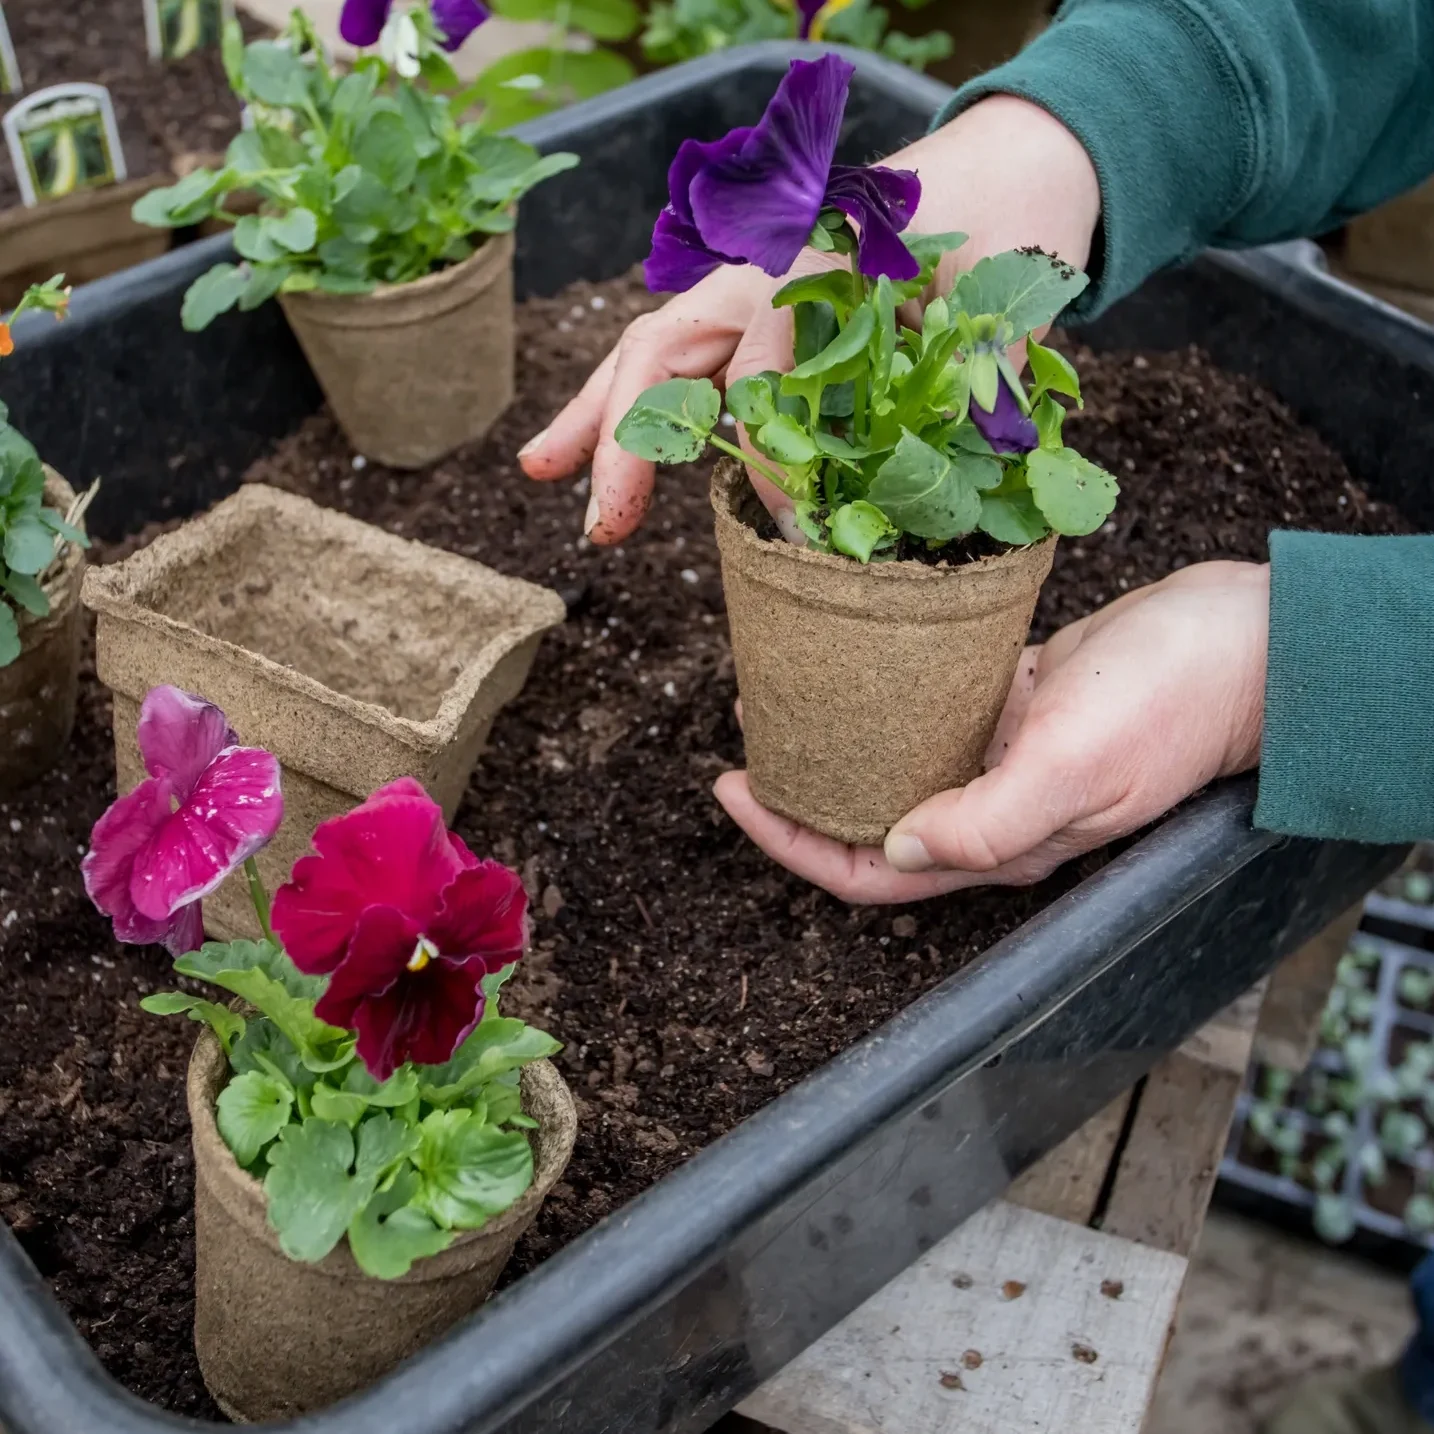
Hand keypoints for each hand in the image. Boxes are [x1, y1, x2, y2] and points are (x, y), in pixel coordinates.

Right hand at [519, 95, 1101, 543]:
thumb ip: (976, 378)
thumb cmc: (1015, 217)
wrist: (1019, 157)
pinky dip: (633, 404)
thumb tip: (943, 485)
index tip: (794, 524)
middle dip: (622, 440)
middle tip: (601, 527)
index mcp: (816, 257)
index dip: (771, 459)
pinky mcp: (761, 311)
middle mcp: (764, 269)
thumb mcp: (1011, 293)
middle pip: (663, 350)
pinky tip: (598, 449)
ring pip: (652, 351)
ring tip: (544, 474)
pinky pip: (682, 359)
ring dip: (596, 417)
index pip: (763, 372)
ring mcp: (753, 288)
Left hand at [714, 562, 1270, 903]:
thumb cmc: (1172, 703)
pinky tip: (854, 660)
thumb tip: (898, 848)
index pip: (870, 870)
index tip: (733, 790)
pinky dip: (884, 694)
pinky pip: (930, 709)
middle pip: (869, 820)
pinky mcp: (1017, 702)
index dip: (792, 843)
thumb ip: (988, 819)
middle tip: (747, 737)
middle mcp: (991, 809)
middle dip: (799, 792)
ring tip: (784, 694)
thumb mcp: (1075, 765)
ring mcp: (1004, 755)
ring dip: (837, 739)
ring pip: (894, 762)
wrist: (1250, 643)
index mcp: (999, 843)